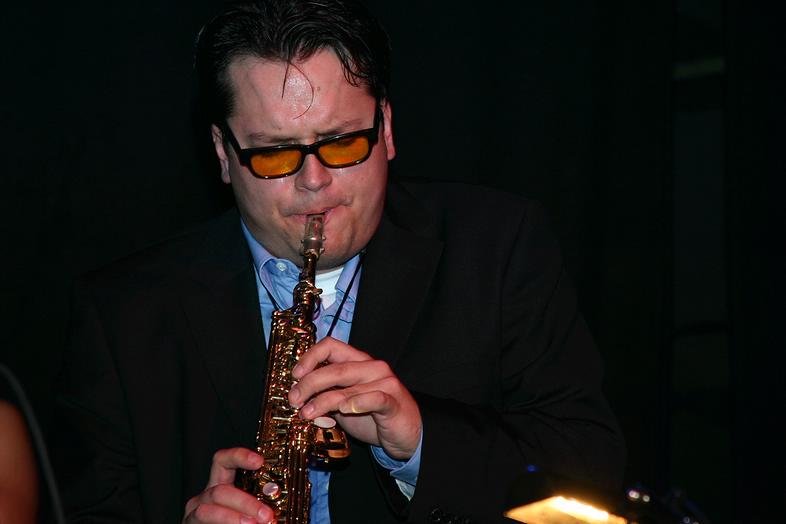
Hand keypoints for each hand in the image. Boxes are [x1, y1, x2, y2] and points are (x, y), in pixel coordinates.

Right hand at [183, 448, 274, 523]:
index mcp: (223, 484)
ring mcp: (196, 510)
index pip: (225, 461)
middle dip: (246, 503)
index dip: (240, 456)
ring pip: (210, 509)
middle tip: (267, 515)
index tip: (259, 461)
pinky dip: (225, 523)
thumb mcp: (252, 510)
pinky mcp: (190, 523)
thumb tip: (279, 496)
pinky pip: (203, 520)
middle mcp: (207, 494)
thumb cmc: (244, 521)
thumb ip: (261, 506)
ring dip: (234, 517)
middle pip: (220, 490)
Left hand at [288, 337, 421, 459]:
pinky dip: (357, 402)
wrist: (407, 435)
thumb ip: (327, 395)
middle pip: (335, 368)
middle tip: (293, 400)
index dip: (309, 357)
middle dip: (308, 384)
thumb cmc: (374, 417)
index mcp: (358, 361)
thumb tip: (297, 395)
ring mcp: (385, 383)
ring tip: (307, 414)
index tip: (294, 375)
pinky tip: (345, 409)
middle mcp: (372, 367)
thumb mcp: (345, 404)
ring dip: (323, 400)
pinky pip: (374, 398)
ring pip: (348, 386)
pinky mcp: (393, 402)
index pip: (331, 346)